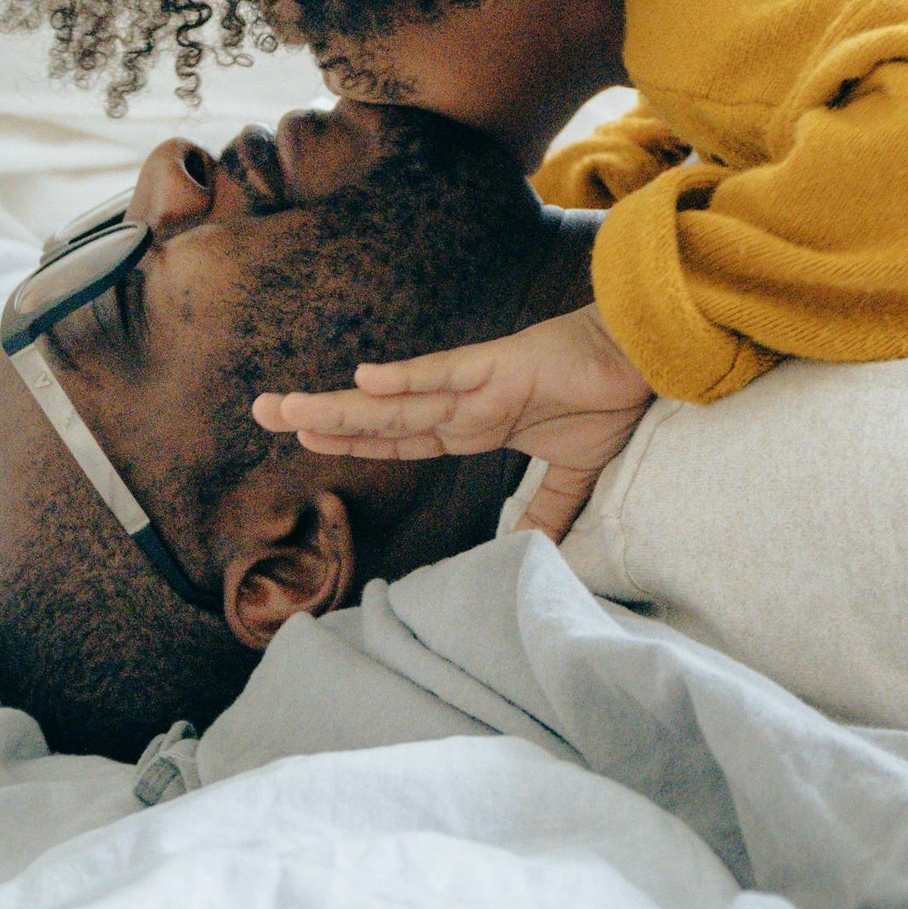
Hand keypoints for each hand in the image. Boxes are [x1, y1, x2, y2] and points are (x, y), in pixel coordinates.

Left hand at [252, 305, 654, 544]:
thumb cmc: (609, 399)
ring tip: (287, 408)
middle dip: (322, 415)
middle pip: (381, 417)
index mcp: (477, 423)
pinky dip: (407, 378)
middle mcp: (465, 401)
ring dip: (342, 406)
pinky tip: (365, 378)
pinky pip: (446, 374)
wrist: (645, 356)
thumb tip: (526, 552)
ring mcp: (478, 382)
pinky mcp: (501, 366)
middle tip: (262, 411)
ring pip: (397, 400)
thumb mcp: (572, 472)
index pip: (401, 437)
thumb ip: (545, 509)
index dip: (354, 438)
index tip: (306, 437)